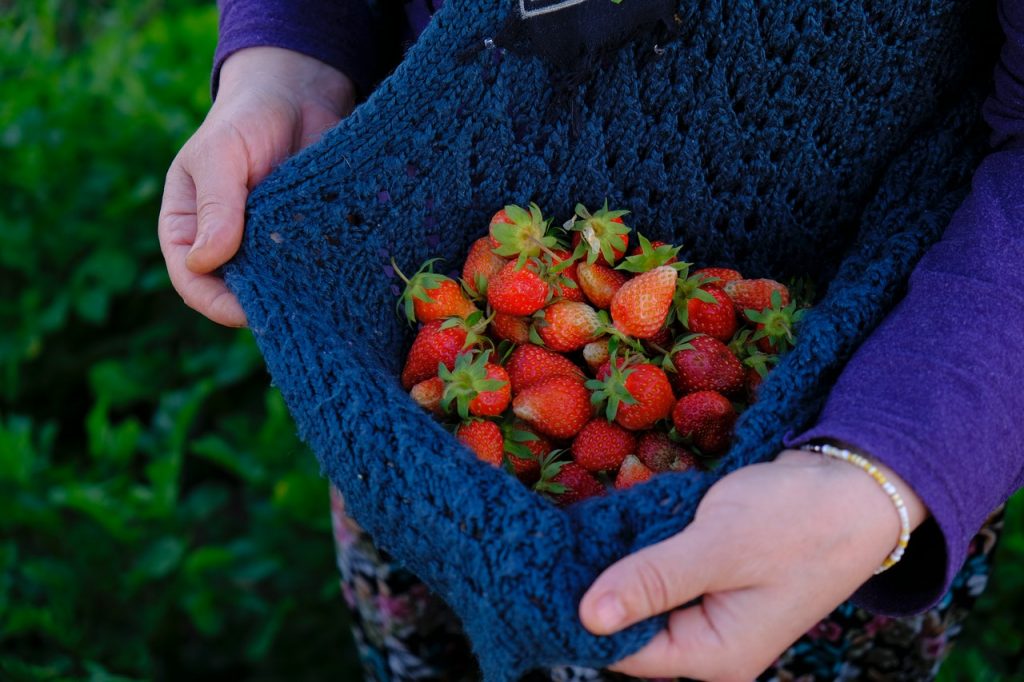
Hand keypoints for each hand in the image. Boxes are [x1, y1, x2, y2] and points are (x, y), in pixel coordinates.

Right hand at [158, 47, 355, 325]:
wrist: (298, 96)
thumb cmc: (245, 119)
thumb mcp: (220, 153)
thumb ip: (215, 204)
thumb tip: (203, 261)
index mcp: (189, 229)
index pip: (192, 280)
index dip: (215, 303)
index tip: (246, 312)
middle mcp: (227, 245)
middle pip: (237, 293)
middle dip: (261, 303)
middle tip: (292, 309)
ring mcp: (268, 246)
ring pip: (278, 286)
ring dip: (297, 293)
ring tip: (319, 294)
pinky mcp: (306, 240)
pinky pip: (314, 268)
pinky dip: (325, 274)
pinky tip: (342, 273)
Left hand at [579, 449, 927, 681]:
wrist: (855, 486)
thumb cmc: (798, 520)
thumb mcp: (721, 547)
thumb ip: (654, 581)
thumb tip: (587, 619)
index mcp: (716, 655)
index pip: (625, 652)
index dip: (586, 614)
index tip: (548, 573)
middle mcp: (711, 645)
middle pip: (630, 626)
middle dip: (598, 585)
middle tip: (559, 542)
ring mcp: (711, 613)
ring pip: (641, 596)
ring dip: (617, 564)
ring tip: (580, 529)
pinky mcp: (710, 581)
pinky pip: (661, 574)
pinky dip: (640, 549)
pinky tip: (615, 523)